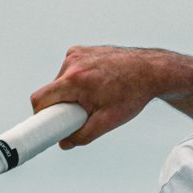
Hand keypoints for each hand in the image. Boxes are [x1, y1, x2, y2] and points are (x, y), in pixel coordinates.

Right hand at [31, 47, 165, 148]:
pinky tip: (97, 83)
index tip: (47, 125)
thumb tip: (64, 142)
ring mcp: (76, 53)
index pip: (40, 99)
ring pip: (60, 81)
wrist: (151, 71)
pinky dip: (77, 80)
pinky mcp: (81, 49)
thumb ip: (84, 135)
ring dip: (71, 92)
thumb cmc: (133, 94)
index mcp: (75, 80)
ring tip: (96, 95)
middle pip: (51, 91)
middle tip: (84, 112)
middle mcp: (72, 62)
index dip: (41, 115)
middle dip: (62, 104)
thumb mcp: (109, 120)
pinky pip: (69, 70)